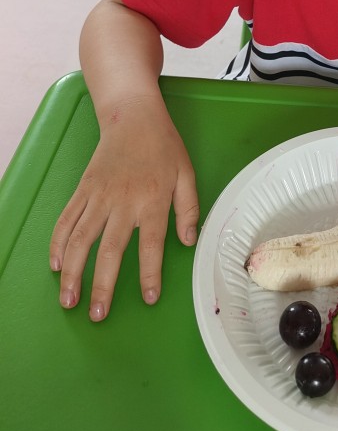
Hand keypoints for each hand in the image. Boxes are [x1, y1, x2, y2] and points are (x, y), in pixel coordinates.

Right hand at [50, 109, 198, 320]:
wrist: (133, 115)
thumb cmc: (163, 146)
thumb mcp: (186, 174)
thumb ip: (188, 208)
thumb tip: (188, 240)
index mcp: (153, 200)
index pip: (150, 245)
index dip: (150, 274)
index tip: (148, 298)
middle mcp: (123, 202)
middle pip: (110, 250)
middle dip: (103, 286)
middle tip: (98, 315)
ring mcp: (99, 196)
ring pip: (81, 240)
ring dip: (73, 272)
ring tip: (70, 300)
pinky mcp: (83, 189)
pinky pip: (66, 220)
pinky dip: (58, 244)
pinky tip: (56, 265)